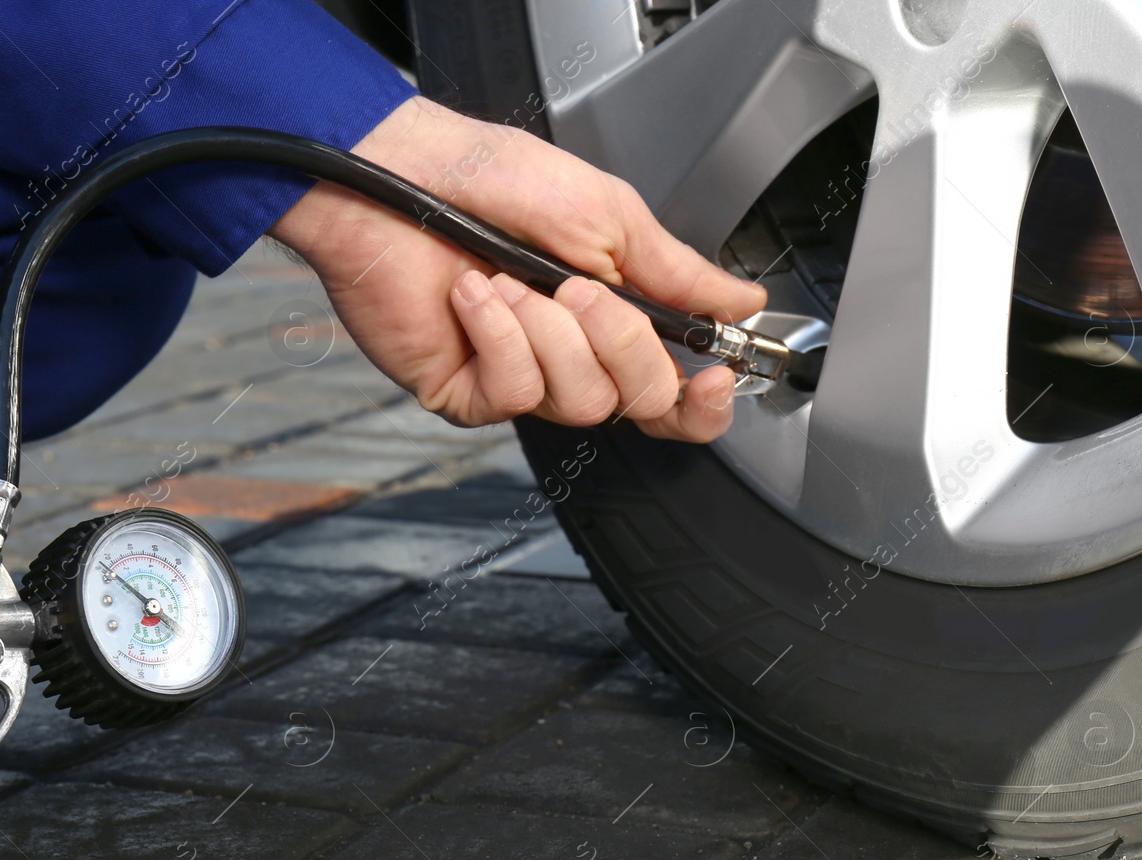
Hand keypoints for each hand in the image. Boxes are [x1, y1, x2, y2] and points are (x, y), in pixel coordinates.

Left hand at [269, 97, 766, 442]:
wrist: (400, 175)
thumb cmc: (489, 180)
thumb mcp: (607, 216)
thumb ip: (677, 272)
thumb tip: (741, 301)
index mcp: (610, 319)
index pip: (671, 392)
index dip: (701, 402)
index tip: (714, 377)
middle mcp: (568, 356)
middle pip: (638, 403)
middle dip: (621, 342)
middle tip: (582, 289)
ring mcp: (518, 379)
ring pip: (579, 402)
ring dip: (552, 333)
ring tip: (514, 280)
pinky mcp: (466, 393)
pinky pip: (515, 394)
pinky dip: (502, 337)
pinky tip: (477, 296)